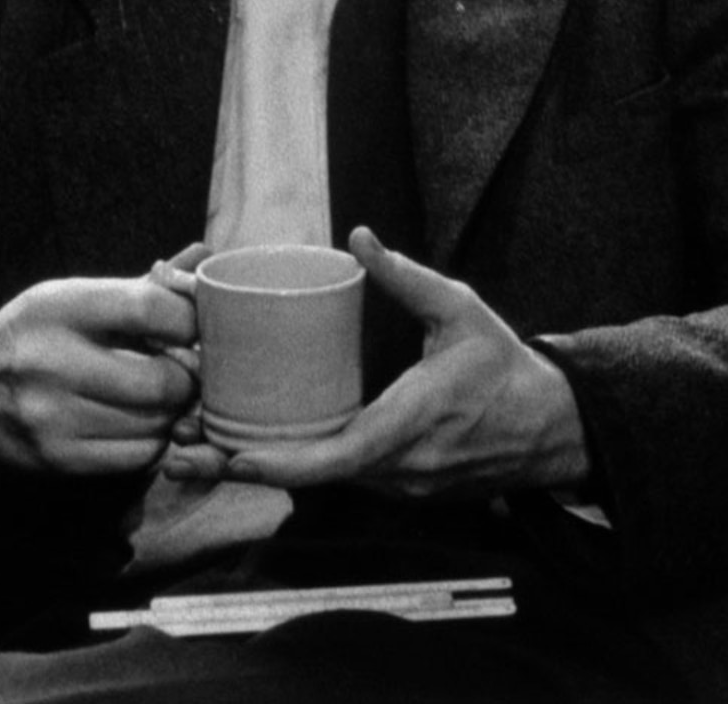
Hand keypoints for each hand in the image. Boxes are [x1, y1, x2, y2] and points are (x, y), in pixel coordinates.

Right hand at [0, 260, 197, 489]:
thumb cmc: (28, 337)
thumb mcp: (71, 297)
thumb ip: (141, 287)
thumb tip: (206, 259)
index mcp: (60, 306)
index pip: (152, 309)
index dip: (190, 321)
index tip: (198, 327)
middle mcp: (51, 361)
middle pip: (161, 381)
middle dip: (189, 377)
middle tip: (190, 370)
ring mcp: (50, 418)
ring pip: (154, 424)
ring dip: (172, 413)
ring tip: (164, 395)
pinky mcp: (53, 461)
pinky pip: (134, 458)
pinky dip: (150, 441)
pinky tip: (139, 424)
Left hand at [221, 228, 592, 501]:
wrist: (546, 427)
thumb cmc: (501, 365)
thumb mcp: (460, 310)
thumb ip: (407, 278)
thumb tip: (358, 237)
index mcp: (409, 423)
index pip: (336, 458)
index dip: (281, 462)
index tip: (231, 454)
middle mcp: (396, 468)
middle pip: (309, 478)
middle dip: (245, 463)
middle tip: (181, 448)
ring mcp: (396, 488)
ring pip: (320, 483)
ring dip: (265, 466)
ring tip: (203, 444)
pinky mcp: (397, 490)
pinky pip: (339, 482)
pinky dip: (297, 467)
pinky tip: (258, 448)